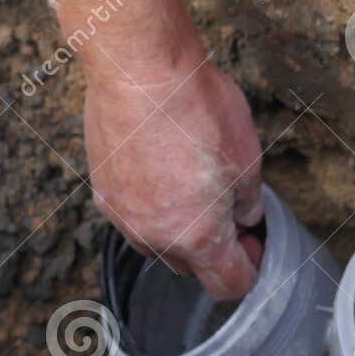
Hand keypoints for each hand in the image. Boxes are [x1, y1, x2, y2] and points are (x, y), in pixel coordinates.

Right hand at [86, 60, 263, 299]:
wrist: (140, 71)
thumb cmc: (198, 110)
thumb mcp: (247, 158)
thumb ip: (248, 201)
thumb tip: (245, 217)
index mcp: (197, 237)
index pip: (228, 284)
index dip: (249, 268)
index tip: (253, 244)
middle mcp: (155, 238)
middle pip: (191, 267)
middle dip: (213, 248)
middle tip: (228, 210)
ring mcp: (123, 217)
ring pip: (157, 242)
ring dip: (177, 228)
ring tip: (191, 185)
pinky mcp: (102, 192)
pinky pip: (132, 215)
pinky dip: (150, 205)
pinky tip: (161, 168)